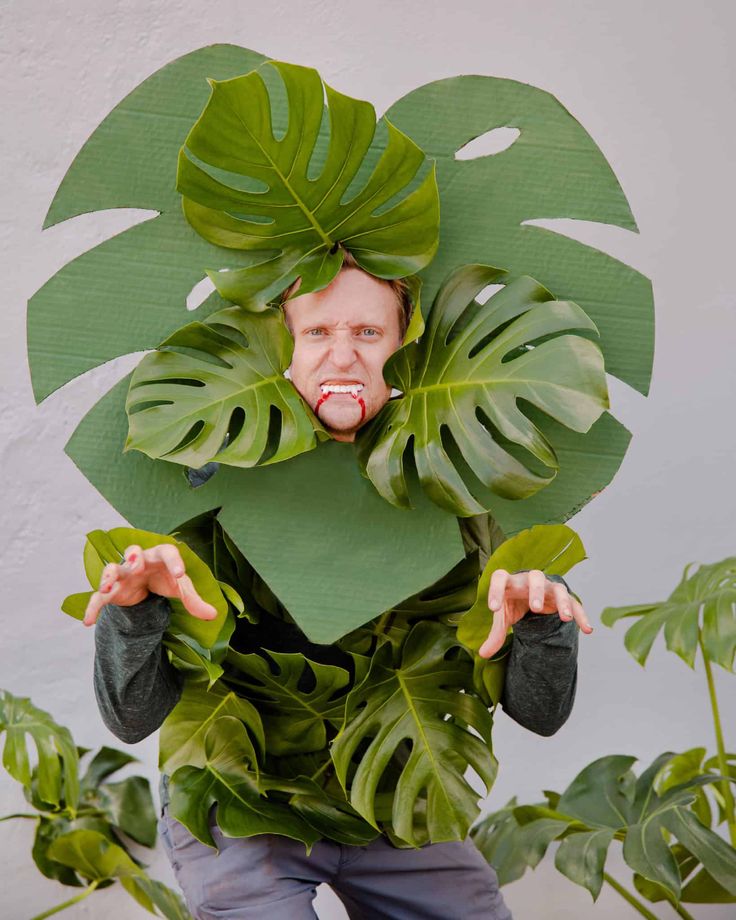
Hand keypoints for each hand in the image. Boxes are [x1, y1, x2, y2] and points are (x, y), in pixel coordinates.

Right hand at [83, 543, 217, 626]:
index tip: (181, 575)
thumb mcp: (181, 588)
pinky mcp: (112, 591)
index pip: (168, 552)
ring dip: (109, 575)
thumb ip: (194, 600)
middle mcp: (139, 561)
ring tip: (107, 586)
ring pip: (113, 569)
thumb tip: (213, 616)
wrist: (147, 586)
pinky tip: (88, 622)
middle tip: (136, 562)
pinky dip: (92, 608)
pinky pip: (98, 598)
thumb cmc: (166, 579)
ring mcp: (123, 575)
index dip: (174, 561)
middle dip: (133, 556)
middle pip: (134, 552)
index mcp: (160, 556)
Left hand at [478, 568, 591, 658]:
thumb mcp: (504, 617)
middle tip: (536, 608)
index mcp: (511, 582)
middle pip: (535, 577)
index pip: (501, 578)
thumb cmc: (513, 604)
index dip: (495, 590)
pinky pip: (575, 603)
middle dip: (537, 592)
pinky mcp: (563, 597)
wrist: (530, 596)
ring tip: (566, 619)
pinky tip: (587, 630)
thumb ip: (496, 634)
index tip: (492, 608)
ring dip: (562, 602)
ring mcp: (549, 588)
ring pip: (558, 588)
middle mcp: (530, 580)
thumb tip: (482, 654)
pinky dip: (581, 615)